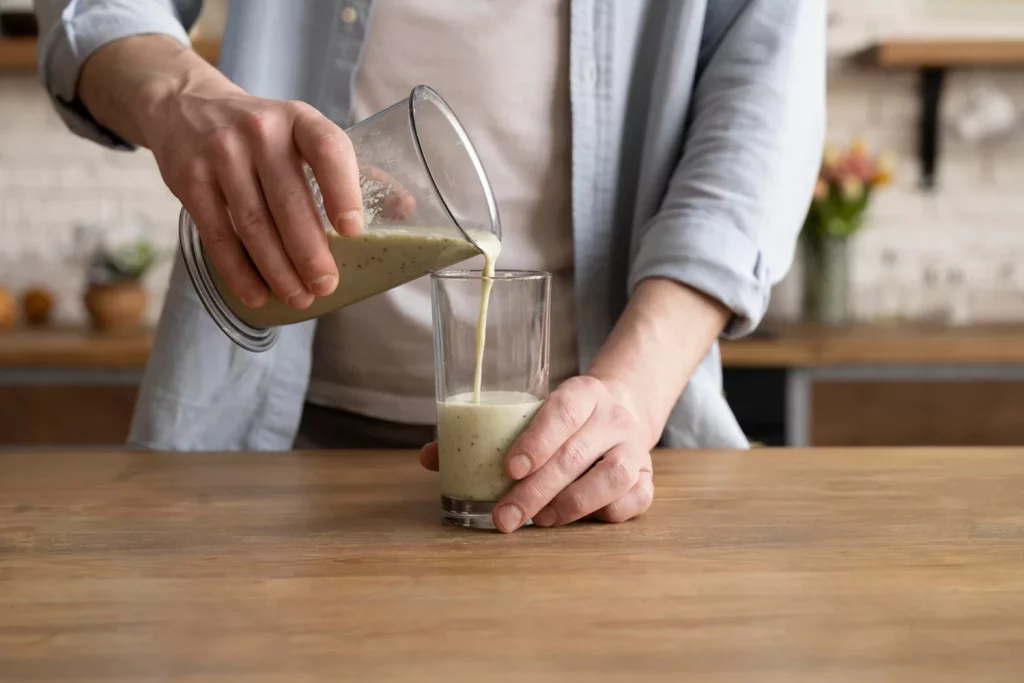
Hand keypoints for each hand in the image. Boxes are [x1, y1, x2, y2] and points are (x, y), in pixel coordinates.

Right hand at [143, 74, 362, 309]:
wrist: (185, 105)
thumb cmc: (264, 132)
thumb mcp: (304, 132)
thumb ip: (349, 169)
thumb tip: (404, 208)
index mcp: (299, 119)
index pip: (327, 149)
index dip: (342, 190)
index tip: (352, 231)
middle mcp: (259, 132)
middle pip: (289, 201)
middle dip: (310, 252)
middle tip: (327, 285)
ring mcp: (221, 155)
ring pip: (254, 225)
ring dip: (278, 270)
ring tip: (299, 297)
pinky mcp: (189, 181)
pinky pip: (218, 235)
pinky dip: (239, 271)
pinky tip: (257, 294)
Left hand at [420, 376, 654, 532]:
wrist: (626, 405)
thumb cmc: (562, 417)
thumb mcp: (531, 410)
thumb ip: (483, 433)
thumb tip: (428, 458)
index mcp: (583, 392)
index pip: (562, 411)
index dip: (536, 441)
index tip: (509, 468)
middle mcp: (614, 417)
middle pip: (576, 455)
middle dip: (535, 491)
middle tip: (503, 517)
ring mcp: (636, 447)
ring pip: (612, 478)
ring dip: (570, 505)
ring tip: (539, 521)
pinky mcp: (648, 477)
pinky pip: (634, 501)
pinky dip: (604, 514)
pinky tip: (577, 519)